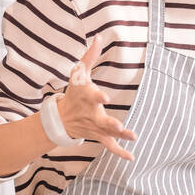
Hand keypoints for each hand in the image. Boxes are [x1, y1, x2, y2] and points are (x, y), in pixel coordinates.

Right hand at [58, 34, 137, 160]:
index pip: (91, 96)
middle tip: (119, 126)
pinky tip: (132, 157)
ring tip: (134, 136)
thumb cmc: (73, 92)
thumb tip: (99, 36)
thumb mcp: (78, 73)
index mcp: (86, 97)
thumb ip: (90, 56)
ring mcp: (95, 126)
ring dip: (120, 136)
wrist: (61, 118)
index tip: (105, 97)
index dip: (98, 96)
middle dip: (110, 123)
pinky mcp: (99, 135)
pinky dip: (120, 152)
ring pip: (108, 133)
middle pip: (101, 119)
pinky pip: (110, 146)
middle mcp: (91, 114)